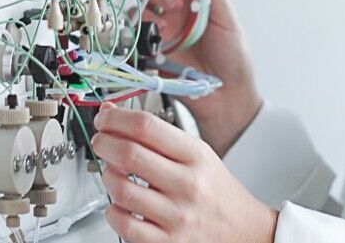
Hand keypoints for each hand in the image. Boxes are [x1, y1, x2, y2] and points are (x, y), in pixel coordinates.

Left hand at [92, 103, 277, 242]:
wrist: (244, 230)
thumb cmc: (216, 190)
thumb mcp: (198, 153)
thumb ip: (157, 135)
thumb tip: (113, 114)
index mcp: (195, 155)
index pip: (146, 127)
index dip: (115, 118)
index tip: (105, 118)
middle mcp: (187, 184)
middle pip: (130, 154)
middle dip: (104, 143)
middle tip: (100, 141)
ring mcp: (177, 216)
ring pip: (121, 189)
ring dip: (107, 176)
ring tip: (112, 172)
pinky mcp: (167, 242)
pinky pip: (125, 225)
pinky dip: (112, 211)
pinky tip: (119, 204)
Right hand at [139, 0, 260, 155]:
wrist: (227, 97)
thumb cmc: (233, 58)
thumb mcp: (227, 18)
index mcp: (192, 3)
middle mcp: (174, 15)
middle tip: (172, 4)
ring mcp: (161, 34)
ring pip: (138, 10)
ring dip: (147, 11)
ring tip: (164, 26)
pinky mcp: (150, 54)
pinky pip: (134, 38)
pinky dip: (138, 33)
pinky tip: (153, 38)